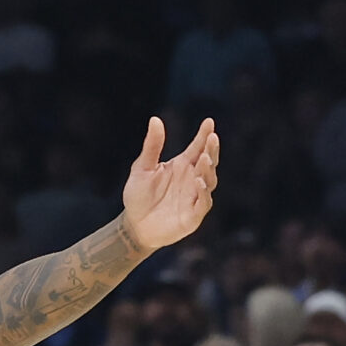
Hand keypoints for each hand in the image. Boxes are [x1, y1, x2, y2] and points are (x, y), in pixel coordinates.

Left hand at [117, 115, 219, 251]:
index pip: (198, 147)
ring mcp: (195, 197)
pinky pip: (203, 202)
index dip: (204, 135)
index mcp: (182, 166)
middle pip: (208, 162)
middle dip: (212, 150)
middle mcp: (192, 179)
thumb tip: (155, 119)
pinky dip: (203, 192)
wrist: (133, 226)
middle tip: (212, 138)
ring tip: (203, 158)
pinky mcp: (193, 216)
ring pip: (209, 181)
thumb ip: (151, 146)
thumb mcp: (142, 168)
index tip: (209, 122)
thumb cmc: (138, 196)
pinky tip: (198, 181)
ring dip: (208, 169)